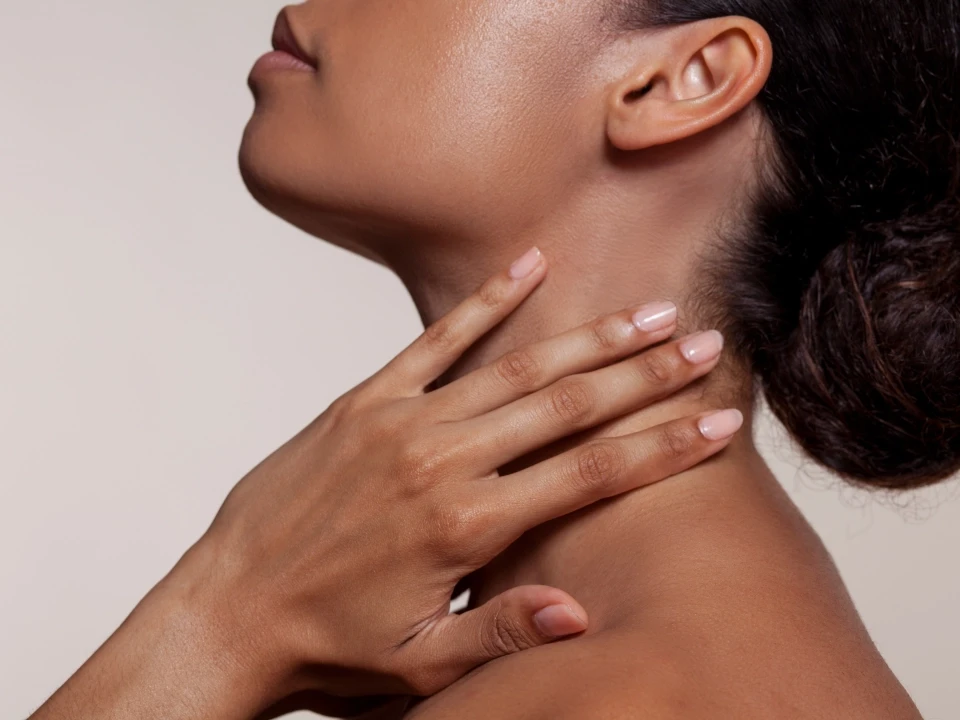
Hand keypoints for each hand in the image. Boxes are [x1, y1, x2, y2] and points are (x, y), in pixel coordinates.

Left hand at [29, 247, 740, 719]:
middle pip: (567, 407)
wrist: (228, 609)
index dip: (662, 446)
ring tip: (650, 312)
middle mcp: (441, 461)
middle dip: (646, 376)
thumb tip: (581, 612)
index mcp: (466, 525)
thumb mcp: (420, 661)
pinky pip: (435, 340)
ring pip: (516, 368)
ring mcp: (402, 422)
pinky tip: (531, 267)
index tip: (719, 420)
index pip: (589, 476)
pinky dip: (485, 302)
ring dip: (589, 339)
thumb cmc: (328, 643)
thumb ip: (502, 631)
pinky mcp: (364, 401)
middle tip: (708, 343)